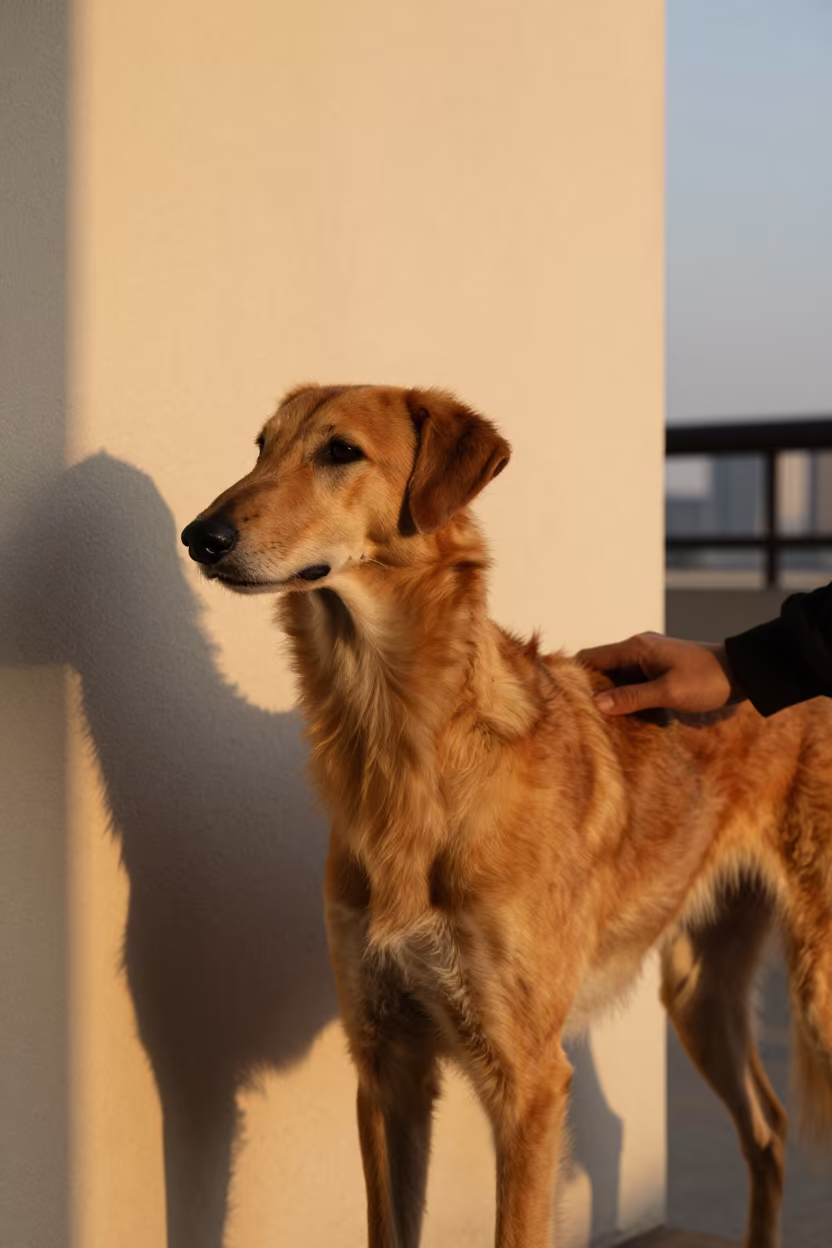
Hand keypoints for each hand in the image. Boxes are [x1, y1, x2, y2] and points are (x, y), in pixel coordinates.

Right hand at [576, 632, 746, 715]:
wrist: (742, 672)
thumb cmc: (706, 681)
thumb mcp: (668, 692)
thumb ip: (632, 697)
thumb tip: (597, 704)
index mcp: (635, 648)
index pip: (591, 657)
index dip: (575, 675)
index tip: (563, 698)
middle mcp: (638, 649)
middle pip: (602, 667)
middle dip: (591, 689)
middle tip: (579, 714)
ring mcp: (648, 658)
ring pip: (617, 676)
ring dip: (610, 695)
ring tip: (598, 719)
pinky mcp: (658, 669)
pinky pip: (633, 681)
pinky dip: (626, 696)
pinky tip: (624, 715)